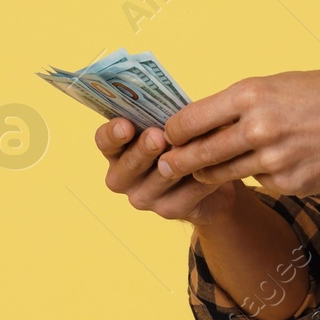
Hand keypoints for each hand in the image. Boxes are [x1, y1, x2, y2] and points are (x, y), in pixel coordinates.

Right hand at [95, 117, 237, 225]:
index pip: (105, 141)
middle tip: (158, 137)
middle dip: (143, 149)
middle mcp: (123, 177)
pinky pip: (188, 191)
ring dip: (178, 161)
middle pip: (128, 164)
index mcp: (118, 150)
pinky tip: (214, 165)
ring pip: (160, 178)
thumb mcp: (171, 125)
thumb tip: (173, 109)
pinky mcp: (169, 210)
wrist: (209, 176)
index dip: (112, 134)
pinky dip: (202, 176)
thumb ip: (164, 117)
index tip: (125, 125)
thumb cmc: (182, 141)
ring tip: (193, 148)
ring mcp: (144, 197)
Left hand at [157, 69, 319, 195]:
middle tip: (165, 166)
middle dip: (177, 162)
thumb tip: (197, 123)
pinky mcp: (286, 182)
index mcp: (250, 95)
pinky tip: (273, 162)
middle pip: (200, 153)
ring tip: (206, 169)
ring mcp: (273, 158)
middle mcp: (258, 127)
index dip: (173, 132)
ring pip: (223, 173)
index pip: (191, 120)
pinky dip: (257, 175)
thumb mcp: (272, 86)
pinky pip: (257, 182)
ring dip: (210, 173)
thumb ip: (235, 105)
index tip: (166, 137)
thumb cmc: (318, 95)